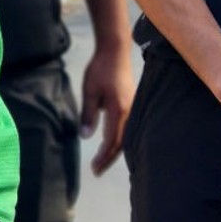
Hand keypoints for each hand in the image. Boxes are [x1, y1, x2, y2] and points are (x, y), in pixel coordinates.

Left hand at [79, 45, 135, 175]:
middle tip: (97, 171)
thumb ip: (88, 115)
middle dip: (109, 158)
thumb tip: (86, 136)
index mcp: (118, 111)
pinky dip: (122, 139)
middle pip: (122, 142)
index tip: (94, 168)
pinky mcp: (133, 103)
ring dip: (116, 150)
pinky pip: (130, 127)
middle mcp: (130, 112)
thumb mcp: (89, 92)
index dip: (103, 156)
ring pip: (128, 135)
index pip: (111, 140)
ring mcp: (134, 107)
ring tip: (106, 160)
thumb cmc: (100, 69)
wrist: (115, 51)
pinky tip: (116, 142)